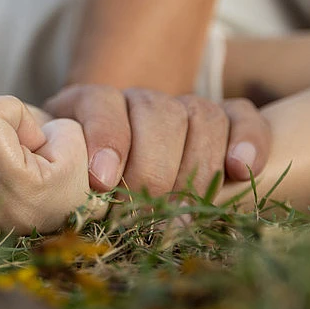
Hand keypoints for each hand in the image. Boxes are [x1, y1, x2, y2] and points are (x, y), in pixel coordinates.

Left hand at [44, 84, 270, 196]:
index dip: (105, 138)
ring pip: (200, 114)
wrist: (116, 177)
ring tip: (185, 206)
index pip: (101, 103)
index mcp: (90, 105)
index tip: (102, 180)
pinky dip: (248, 140)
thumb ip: (60, 180)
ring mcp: (182, 108)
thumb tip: (68, 202)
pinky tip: (242, 170)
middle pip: (157, 113)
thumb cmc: (80, 185)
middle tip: (144, 207)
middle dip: (152, 165)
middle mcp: (138, 101)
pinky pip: (243, 116)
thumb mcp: (61, 178)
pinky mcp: (224, 121)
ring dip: (197, 164)